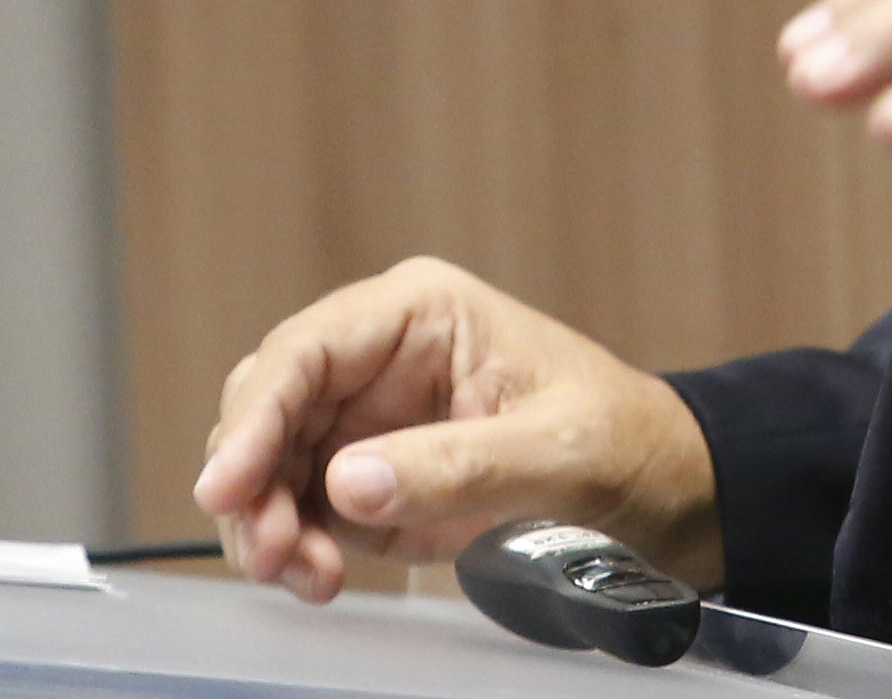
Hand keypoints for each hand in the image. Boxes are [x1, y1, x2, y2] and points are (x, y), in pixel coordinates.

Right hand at [186, 255, 719, 603]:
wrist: (663, 495)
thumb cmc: (623, 444)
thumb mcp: (556, 452)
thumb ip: (457, 465)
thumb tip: (348, 483)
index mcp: (419, 312)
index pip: (306, 351)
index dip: (255, 415)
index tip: (228, 484)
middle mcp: (378, 360)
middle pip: (270, 406)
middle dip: (253, 479)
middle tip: (268, 550)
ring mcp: (368, 421)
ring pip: (272, 463)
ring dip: (268, 522)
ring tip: (302, 576)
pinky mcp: (372, 482)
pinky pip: (302, 509)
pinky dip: (294, 548)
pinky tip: (317, 579)